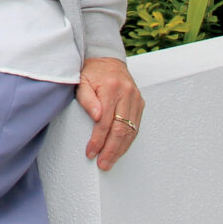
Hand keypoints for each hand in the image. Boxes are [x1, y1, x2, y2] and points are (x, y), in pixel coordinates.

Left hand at [76, 56, 144, 171]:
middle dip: (111, 150)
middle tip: (103, 164)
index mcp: (111, 87)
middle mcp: (127, 93)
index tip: (90, 152)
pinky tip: (120, 150)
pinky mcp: (140, 103)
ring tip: (110, 162)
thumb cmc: (91, 72)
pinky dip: (128, 141)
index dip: (98, 139)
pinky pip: (136, 126)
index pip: (105, 121)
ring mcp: (136, 98)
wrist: (106, 59)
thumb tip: (96, 117)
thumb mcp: (82, 81)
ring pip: (131, 130)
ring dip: (121, 149)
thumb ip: (87, 99)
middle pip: (121, 129)